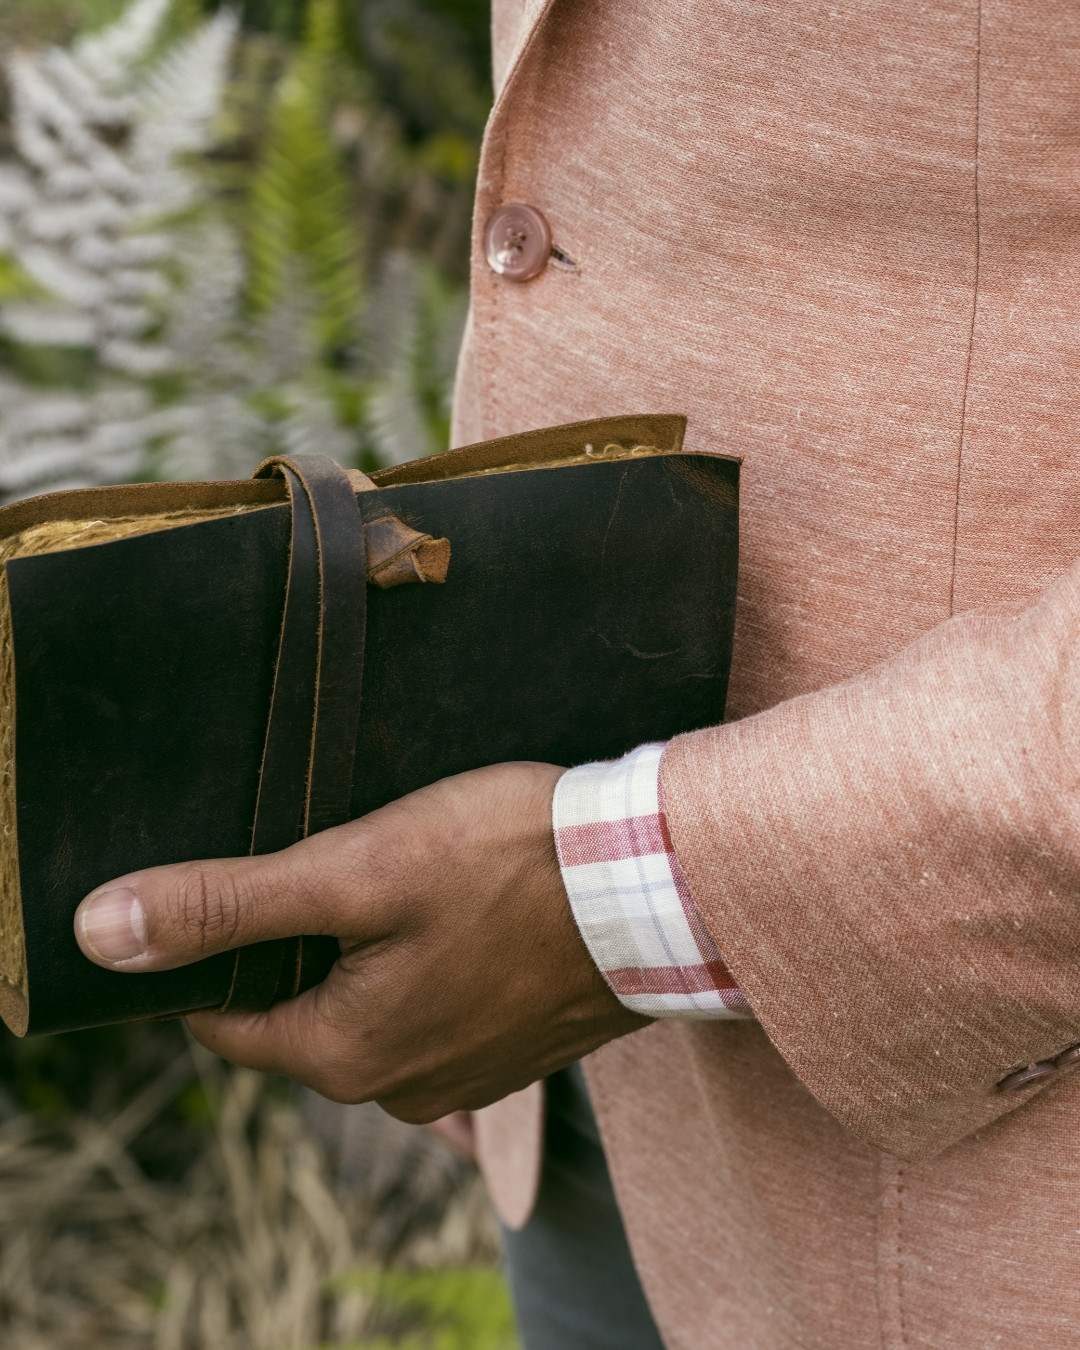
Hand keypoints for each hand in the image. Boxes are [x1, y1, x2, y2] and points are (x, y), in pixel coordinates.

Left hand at [72, 762, 646, 1121]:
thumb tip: (102, 934)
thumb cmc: (509, 864)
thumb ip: (228, 905)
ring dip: (372, 950)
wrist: (657, 882)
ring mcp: (463, 1078)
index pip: (225, 1018)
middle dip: (304, 940)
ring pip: (370, 1007)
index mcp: (344, 1055)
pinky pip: (433, 1009)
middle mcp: (399, 1089)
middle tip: (348, 862)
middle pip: (301, 1009)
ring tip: (415, 881)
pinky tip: (465, 912)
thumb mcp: (355, 869)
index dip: (222, 944)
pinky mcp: (511, 1052)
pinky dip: (430, 964)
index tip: (258, 879)